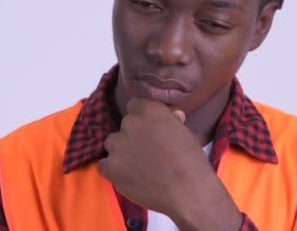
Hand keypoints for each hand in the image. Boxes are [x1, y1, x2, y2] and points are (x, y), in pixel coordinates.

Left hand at [97, 97, 241, 229]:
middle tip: (148, 154)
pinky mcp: (109, 166)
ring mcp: (117, 144)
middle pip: (125, 126)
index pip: (135, 105)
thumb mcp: (185, 133)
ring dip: (122, 152)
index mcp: (149, 109)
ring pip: (112, 144)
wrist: (187, 191)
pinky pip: (104, 165)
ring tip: (140, 168)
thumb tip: (174, 116)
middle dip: (133, 137)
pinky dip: (114, 171)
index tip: (149, 130)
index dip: (142, 119)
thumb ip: (172, 122)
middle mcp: (130, 122)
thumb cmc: (191, 161)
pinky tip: (131, 178)